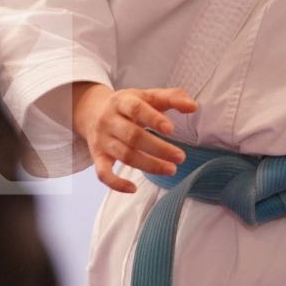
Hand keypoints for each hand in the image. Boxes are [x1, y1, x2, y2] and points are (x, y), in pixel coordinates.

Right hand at [71, 83, 198, 193]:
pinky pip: (102, 173)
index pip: (136, 108)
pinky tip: (133, 189)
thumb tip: (193, 106)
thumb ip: (172, 98)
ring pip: (124, 155)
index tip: (171, 129)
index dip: (153, 118)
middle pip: (132, 136)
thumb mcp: (147, 96)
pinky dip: (116, 183)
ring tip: (171, 170)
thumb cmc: (129, 105)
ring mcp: (102, 140)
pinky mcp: (98, 156)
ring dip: (148, 165)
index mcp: (122, 101)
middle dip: (158, 148)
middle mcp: (109, 120)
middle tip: (180, 157)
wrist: (92, 112)